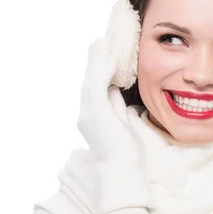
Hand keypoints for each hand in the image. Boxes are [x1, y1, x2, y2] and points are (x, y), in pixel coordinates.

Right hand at [77, 38, 143, 163]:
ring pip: (91, 81)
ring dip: (96, 61)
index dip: (99, 72)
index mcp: (92, 118)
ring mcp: (89, 114)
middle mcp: (86, 115)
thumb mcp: (122, 123)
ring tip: (102, 43)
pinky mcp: (96, 114)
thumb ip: (116, 107)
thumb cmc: (126, 153)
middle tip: (99, 42)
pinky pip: (98, 86)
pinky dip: (103, 70)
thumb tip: (116, 90)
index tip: (106, 56)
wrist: (123, 171)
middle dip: (94, 62)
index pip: (95, 89)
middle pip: (89, 82)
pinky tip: (110, 58)